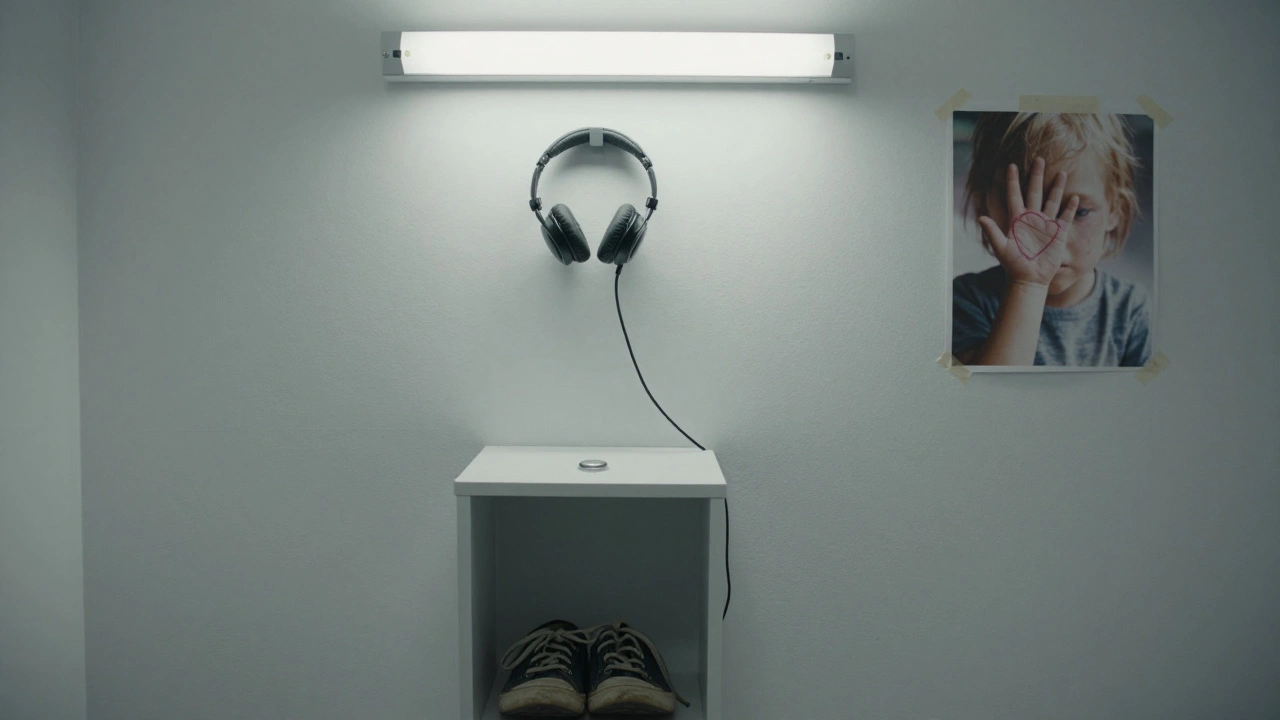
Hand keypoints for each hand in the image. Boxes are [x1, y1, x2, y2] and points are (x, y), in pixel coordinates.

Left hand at [977, 157, 1078, 287]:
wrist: (1029, 279)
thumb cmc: (1013, 265)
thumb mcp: (1001, 248)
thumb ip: (992, 232)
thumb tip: (981, 218)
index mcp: (1017, 219)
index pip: (1014, 195)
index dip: (1012, 181)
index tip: (1011, 166)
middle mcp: (1032, 218)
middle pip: (1035, 192)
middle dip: (1037, 176)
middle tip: (1039, 159)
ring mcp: (1046, 224)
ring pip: (1052, 200)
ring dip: (1057, 187)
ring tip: (1061, 172)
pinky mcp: (1058, 233)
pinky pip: (1066, 217)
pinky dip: (1070, 207)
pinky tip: (1075, 197)